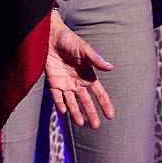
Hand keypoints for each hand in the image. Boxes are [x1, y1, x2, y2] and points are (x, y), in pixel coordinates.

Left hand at [45, 9, 115, 127]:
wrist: (50, 36)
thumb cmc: (69, 41)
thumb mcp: (84, 49)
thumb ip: (96, 60)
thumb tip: (111, 67)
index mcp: (88, 76)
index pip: (99, 93)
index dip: (105, 104)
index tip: (110, 116)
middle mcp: (78, 82)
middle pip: (86, 101)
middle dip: (91, 113)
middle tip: (95, 126)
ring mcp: (65, 84)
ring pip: (72, 102)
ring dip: (76, 112)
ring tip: (80, 123)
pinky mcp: (53, 82)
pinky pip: (56, 96)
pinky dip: (60, 104)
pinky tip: (64, 111)